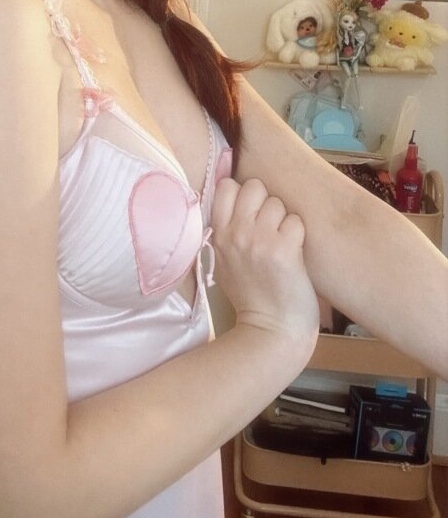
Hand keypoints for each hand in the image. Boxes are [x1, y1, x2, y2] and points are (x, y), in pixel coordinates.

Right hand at [211, 178, 318, 352]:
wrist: (270, 331)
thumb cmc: (250, 297)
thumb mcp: (224, 262)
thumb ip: (227, 231)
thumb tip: (234, 200)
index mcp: (218, 234)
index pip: (226, 186)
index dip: (241, 192)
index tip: (249, 208)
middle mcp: (236, 233)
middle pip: (254, 186)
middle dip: (265, 201)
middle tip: (270, 225)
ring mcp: (259, 240)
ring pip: (277, 203)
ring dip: (284, 220)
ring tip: (283, 242)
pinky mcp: (284, 250)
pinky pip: (296, 221)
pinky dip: (298, 235)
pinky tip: (294, 253)